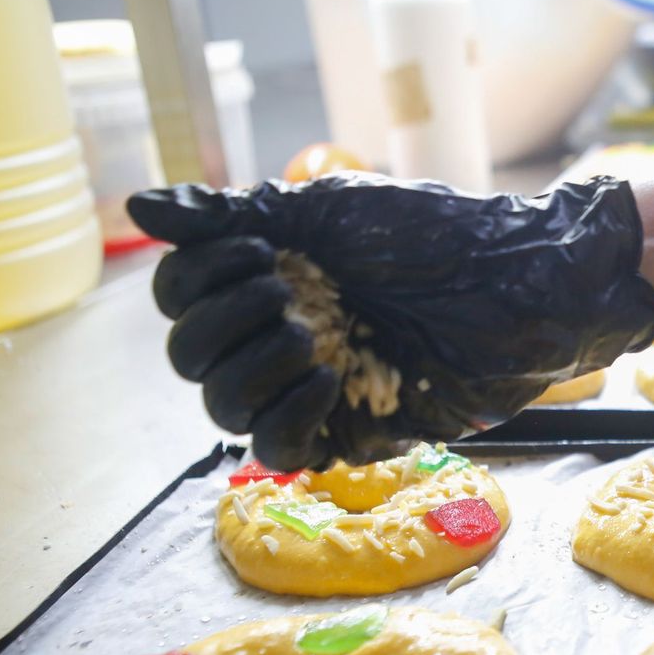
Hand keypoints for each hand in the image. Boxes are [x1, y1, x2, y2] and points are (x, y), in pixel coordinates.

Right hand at [128, 174, 653, 468]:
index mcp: (266, 279)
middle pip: (189, 356)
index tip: (260, 252)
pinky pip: (282, 450)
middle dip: (222, 322)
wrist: (515, 282)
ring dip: (252, 366)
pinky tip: (329, 379)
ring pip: (223, 408)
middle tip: (287, 294)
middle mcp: (278, 336)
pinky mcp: (353, 431)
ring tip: (312, 336)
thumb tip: (138, 204)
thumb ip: (230, 215)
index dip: (196, 280)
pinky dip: (288, 416)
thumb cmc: (433, 235)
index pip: (179, 298)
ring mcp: (312, 387)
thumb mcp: (326, 209)